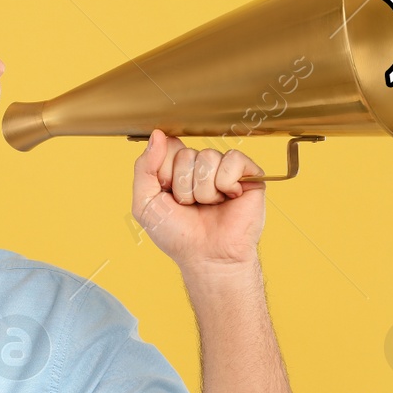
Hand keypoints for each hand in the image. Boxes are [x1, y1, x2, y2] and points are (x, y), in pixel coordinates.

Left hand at [131, 130, 265, 269]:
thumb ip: (144, 168)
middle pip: (186, 154)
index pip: (168, 146)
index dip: (165, 173)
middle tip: (192, 206)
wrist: (208, 257)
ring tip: (209, 206)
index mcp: (177, 169)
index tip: (169, 196)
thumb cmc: (178, 236)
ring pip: (208, 157)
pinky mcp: (248, 174)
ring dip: (204, 191)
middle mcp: (201, 166)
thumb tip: (157, 135)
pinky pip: (233, 159)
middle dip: (184, 187)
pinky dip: (226, 183)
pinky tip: (228, 198)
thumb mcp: (145, 204)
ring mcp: (225, 169)